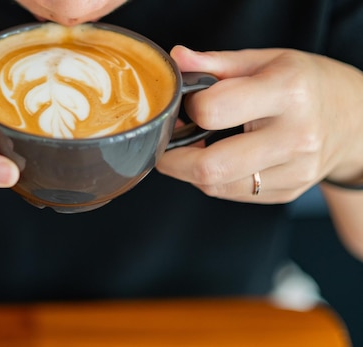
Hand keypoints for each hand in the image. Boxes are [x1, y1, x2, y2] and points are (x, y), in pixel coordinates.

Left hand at [157, 46, 362, 202]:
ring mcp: (295, 170)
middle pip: (211, 167)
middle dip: (174, 160)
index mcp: (287, 92)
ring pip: (217, 187)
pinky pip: (234, 193)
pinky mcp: (289, 191)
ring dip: (192, 172)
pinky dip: (216, 180)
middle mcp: (295, 136)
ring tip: (195, 149)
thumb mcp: (266, 61)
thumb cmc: (306, 83)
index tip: (187, 105)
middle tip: (168, 145)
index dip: (190, 109)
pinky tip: (221, 159)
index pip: (213, 111)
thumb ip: (216, 63)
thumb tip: (178, 58)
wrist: (355, 118)